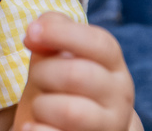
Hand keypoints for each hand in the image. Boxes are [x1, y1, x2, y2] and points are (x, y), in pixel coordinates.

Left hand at [13, 12, 139, 130]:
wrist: (69, 128)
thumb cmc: (61, 85)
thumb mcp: (57, 55)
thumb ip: (53, 31)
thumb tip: (37, 30)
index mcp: (114, 68)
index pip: (101, 43)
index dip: (63, 34)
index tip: (32, 34)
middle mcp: (119, 99)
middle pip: (77, 74)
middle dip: (43, 73)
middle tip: (37, 80)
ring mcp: (108, 127)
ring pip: (70, 111)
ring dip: (41, 105)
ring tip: (41, 107)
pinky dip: (35, 130)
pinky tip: (31, 127)